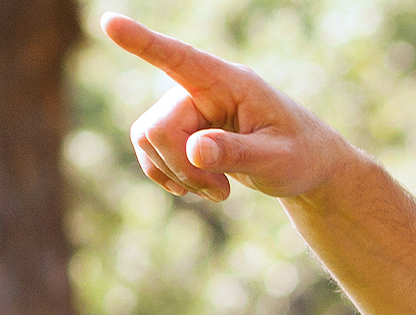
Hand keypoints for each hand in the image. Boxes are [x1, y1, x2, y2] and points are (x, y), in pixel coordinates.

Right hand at [102, 13, 353, 201]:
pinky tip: (199, 189)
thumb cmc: (300, 155)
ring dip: (179, 174)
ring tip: (220, 191)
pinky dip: (170, 176)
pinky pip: (149, 153)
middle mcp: (202, 88)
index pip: (181, 58)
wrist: (305, 166)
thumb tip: (195, 149)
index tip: (110, 22)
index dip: (143, 42)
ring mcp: (187, 109)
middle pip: (158, 127)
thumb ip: (238, 153)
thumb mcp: (278, 159)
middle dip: (181, 166)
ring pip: (148, 141)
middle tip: (221, 192)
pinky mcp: (179, 131)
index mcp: (231, 81)